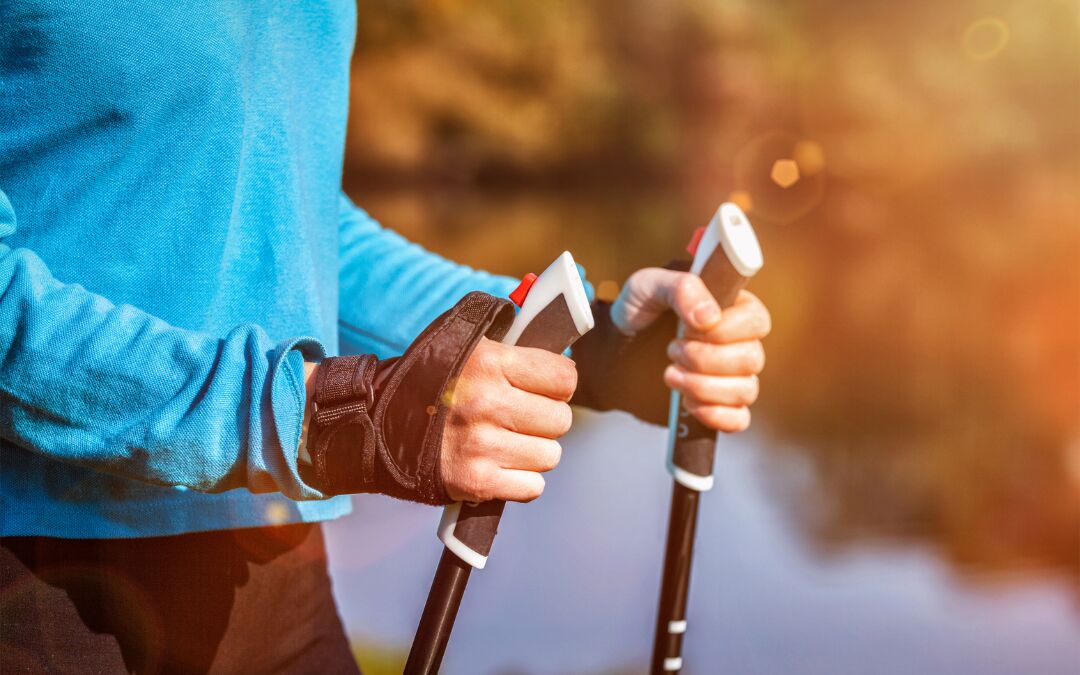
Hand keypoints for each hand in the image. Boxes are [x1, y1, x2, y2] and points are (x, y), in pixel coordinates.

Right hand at [440, 338, 576, 502]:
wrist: (378, 422)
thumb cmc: (430, 383)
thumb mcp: (466, 347)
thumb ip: (514, 351)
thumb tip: (563, 365)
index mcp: (489, 363)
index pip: (563, 379)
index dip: (557, 386)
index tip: (543, 390)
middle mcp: (487, 403)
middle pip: (560, 420)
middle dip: (545, 421)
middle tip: (519, 419)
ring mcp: (481, 445)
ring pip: (550, 455)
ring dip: (534, 452)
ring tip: (506, 442)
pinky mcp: (475, 482)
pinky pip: (532, 486)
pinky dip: (520, 480)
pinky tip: (499, 465)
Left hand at [611, 268, 770, 431]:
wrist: (614, 347)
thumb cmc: (637, 309)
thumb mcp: (649, 285)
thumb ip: (681, 289)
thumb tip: (710, 318)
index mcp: (732, 307)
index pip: (757, 321)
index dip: (725, 330)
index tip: (688, 328)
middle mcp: (739, 342)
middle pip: (752, 359)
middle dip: (705, 359)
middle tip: (671, 349)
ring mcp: (731, 377)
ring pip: (746, 390)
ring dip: (703, 386)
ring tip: (669, 374)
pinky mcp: (718, 405)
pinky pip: (739, 419)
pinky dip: (716, 415)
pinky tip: (688, 404)